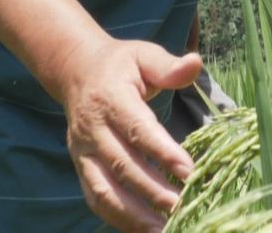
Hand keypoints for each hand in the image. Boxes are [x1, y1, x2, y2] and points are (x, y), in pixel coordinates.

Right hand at [52, 36, 201, 231]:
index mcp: (110, 99)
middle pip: (122, 165)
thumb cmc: (121, 65)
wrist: (77, 73)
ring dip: (133, 215)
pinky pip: (96, 198)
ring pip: (105, 190)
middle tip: (183, 205)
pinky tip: (144, 230)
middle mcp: (92, 130)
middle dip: (153, 190)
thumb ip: (168, 65)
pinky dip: (117, 218)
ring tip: (164, 228)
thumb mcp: (144, 55)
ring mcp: (83, 153)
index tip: (188, 171)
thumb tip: (194, 64)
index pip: (137, 129)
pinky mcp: (81, 169)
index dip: (162, 151)